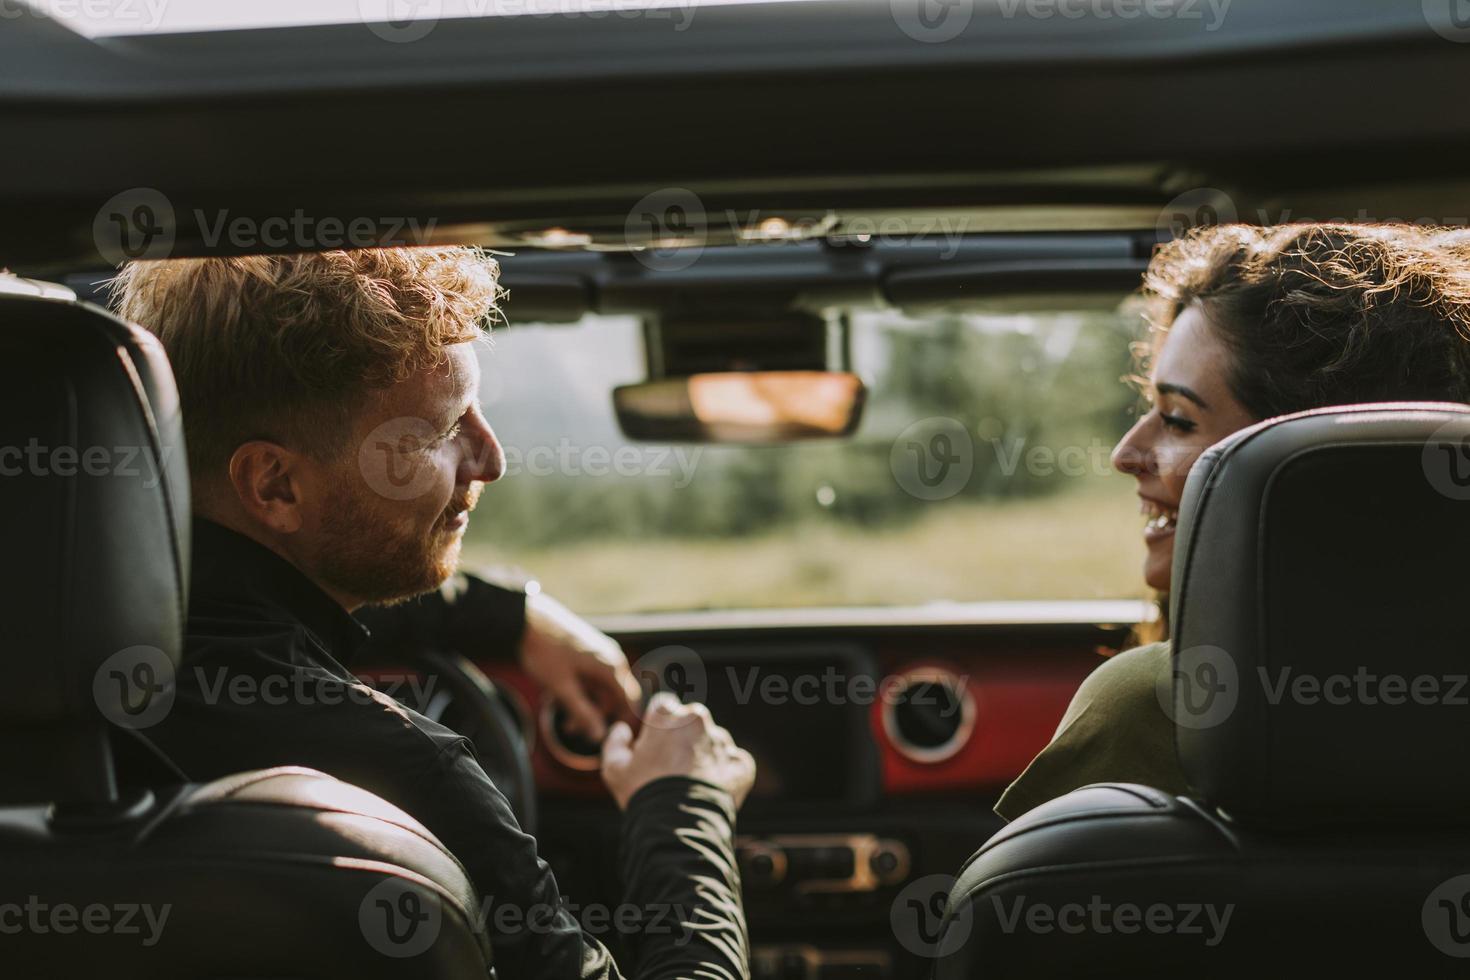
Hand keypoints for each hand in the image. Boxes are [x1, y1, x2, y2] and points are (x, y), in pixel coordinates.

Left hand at [519, 590, 640, 742]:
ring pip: (601, 687)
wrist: (527, 618)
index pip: (629, 702)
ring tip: (562, 715)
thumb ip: (582, 713)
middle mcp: (611, 658)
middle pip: (614, 696)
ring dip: (586, 703)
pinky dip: (581, 690)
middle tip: (570, 729)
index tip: (610, 739)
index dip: (622, 721)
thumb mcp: (562, 688)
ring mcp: (600, 653)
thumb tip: (599, 737)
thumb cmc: (545, 651)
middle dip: (596, 715)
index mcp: (610, 667)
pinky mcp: (588, 651)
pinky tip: (561, 695)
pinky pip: (593, 676)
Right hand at [600, 693, 756, 809]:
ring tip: (691, 785)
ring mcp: (722, 741)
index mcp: (667, 715)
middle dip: (682, 739)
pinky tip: (711, 791)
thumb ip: (615, 743)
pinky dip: (725, 774)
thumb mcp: (615, 770)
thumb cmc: (644, 793)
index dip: (656, 727)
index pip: (662, 707)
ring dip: (704, 756)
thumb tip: (622, 730)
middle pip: (690, 722)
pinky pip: (734, 763)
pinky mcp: (741, 764)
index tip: (653, 747)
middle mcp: (697, 719)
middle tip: (671, 769)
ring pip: (712, 742)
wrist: (680, 826)